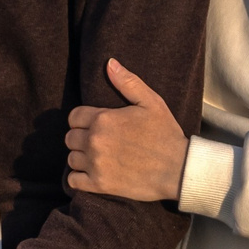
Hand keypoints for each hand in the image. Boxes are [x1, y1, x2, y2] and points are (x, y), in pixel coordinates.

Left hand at [64, 58, 189, 201]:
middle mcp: (95, 141)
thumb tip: (109, 63)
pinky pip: (74, 181)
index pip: (74, 117)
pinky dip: (79, 178)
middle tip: (97, 142)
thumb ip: (128, 82)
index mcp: (103, 119)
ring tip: (97, 157)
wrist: (179, 169)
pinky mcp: (100, 185)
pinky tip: (91, 173)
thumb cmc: (166, 134)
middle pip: (70, 138)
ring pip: (71, 159)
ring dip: (81, 157)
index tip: (94, 125)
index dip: (82, 120)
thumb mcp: (151, 102)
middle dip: (81, 138)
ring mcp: (96, 164)